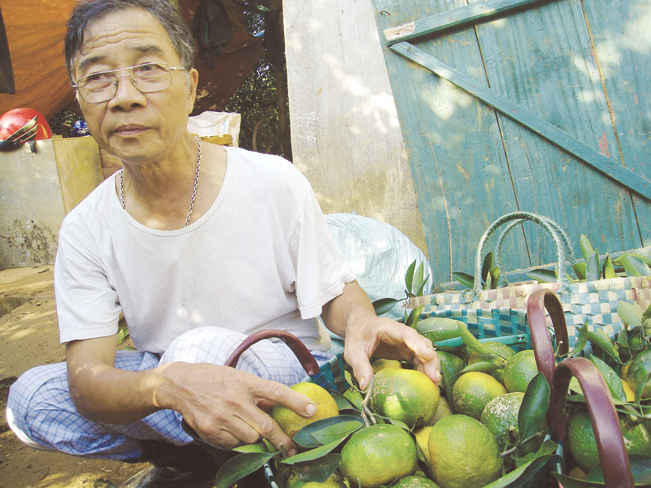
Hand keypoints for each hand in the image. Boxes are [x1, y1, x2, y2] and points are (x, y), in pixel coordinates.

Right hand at [157, 362, 315, 454]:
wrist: (179, 385)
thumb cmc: (213, 378)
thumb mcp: (237, 377)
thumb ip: (257, 393)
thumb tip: (278, 407)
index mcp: (245, 382)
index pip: (276, 392)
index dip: (296, 402)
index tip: (311, 410)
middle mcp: (235, 399)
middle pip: (266, 425)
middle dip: (282, 440)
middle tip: (292, 448)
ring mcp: (222, 416)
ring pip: (251, 438)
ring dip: (257, 439)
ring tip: (255, 433)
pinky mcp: (210, 430)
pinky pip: (234, 444)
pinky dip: (239, 441)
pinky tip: (234, 431)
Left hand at [343, 314, 440, 389]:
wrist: (359, 327)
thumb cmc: (356, 336)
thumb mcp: (353, 351)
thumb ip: (359, 366)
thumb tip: (365, 386)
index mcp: (388, 327)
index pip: (407, 334)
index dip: (419, 344)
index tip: (428, 356)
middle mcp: (401, 333)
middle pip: (421, 343)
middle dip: (430, 359)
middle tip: (434, 378)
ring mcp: (406, 342)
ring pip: (424, 351)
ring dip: (431, 366)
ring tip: (434, 383)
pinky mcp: (407, 350)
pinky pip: (420, 359)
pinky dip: (425, 369)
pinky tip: (427, 381)